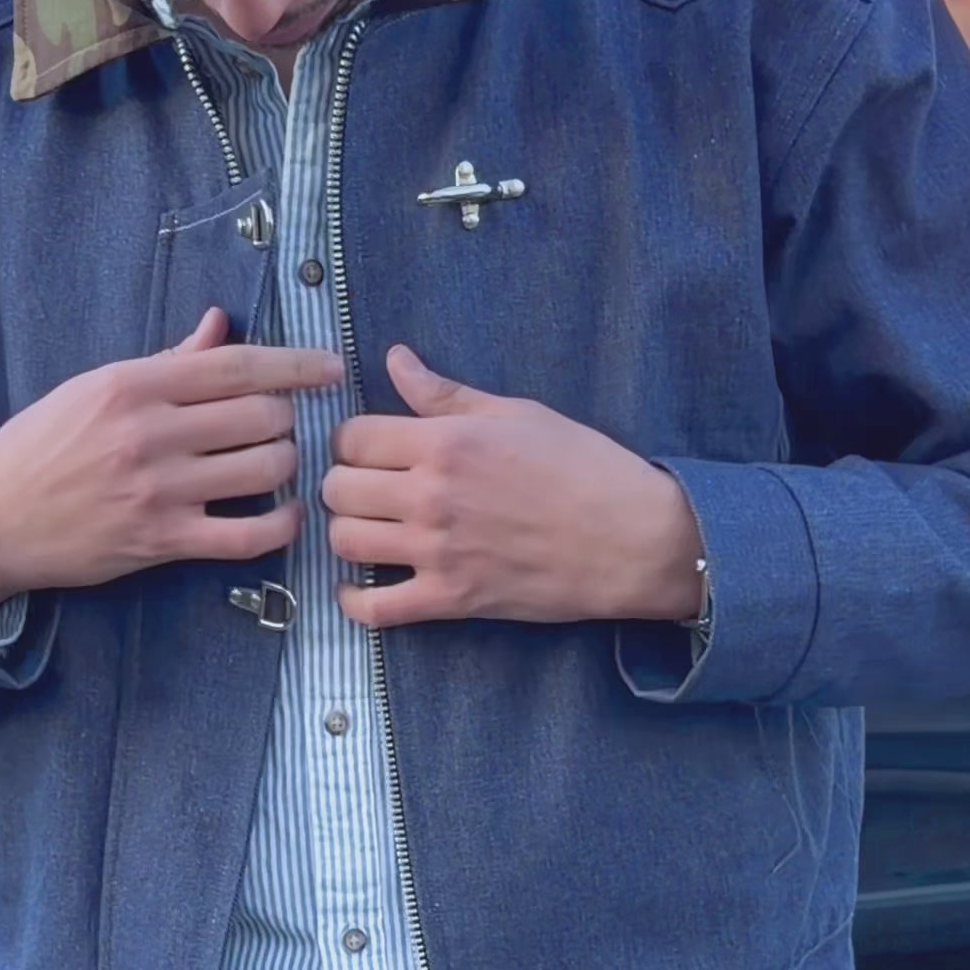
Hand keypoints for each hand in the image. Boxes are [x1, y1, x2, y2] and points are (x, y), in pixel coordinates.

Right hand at [0, 308, 341, 605]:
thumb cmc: (43, 446)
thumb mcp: (95, 387)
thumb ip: (167, 361)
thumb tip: (220, 324)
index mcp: (133, 385)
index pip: (237, 365)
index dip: (296, 365)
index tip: (331, 368)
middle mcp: (150, 434)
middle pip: (261, 416)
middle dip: (286, 419)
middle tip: (281, 425)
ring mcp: (159, 491)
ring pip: (264, 470)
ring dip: (285, 466)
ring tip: (276, 464)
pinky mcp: (162, 541)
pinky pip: (247, 536)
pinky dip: (282, 525)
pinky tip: (288, 514)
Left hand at [320, 346, 702, 627]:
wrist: (632, 539)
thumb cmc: (583, 468)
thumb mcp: (516, 414)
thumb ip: (445, 394)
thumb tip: (394, 360)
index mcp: (446, 444)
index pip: (352, 437)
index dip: (351, 440)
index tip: (368, 449)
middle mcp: (432, 497)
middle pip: (337, 488)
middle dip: (343, 484)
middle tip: (366, 489)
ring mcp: (438, 552)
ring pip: (345, 542)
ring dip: (347, 533)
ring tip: (369, 528)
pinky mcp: (452, 599)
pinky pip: (375, 609)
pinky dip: (355, 601)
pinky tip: (358, 587)